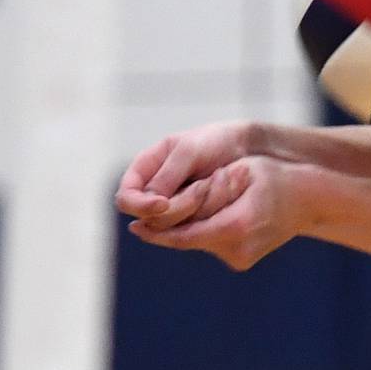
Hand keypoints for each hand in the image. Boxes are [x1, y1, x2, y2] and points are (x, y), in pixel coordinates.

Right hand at [116, 121, 259, 231]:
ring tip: (215, 185)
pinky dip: (206, 216)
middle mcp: (155, 192)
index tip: (163, 204)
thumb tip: (151, 202)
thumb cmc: (213, 142)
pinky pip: (193, 227)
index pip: (126, 199)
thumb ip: (168, 175)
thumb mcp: (188, 152)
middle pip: (149, 219)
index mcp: (143, 171)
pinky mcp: (195, 216)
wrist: (243, 148)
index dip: (140, 206)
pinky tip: (223, 198)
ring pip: (173, 227)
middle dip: (174, 210)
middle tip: (203, 188)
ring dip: (194, 210)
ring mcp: (175, 206)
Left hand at [126, 156, 309, 270]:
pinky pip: (211, 244)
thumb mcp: (238, 173)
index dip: (156, 232)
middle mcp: (238, 249)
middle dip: (167, 228)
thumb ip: (203, 191)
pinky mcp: (243, 259)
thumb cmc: (275, 177)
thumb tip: (167, 206)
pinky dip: (202, 230)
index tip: (134, 225)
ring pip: (198, 242)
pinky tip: (200, 217)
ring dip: (185, 227)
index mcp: (237, 227)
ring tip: (176, 210)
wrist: (311, 199)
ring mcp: (242, 257)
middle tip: (142, 218)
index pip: (183, 235)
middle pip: (188, 240)